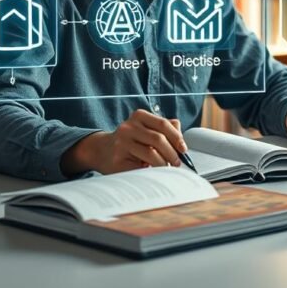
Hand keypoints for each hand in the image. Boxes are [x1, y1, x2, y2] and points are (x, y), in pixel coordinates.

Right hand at [63, 110, 186, 174]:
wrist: (102, 150)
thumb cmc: (131, 141)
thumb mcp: (146, 129)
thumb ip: (165, 130)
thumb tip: (182, 141)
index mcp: (139, 116)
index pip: (163, 124)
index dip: (177, 137)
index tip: (183, 149)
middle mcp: (129, 126)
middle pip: (158, 139)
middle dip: (172, 153)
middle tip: (177, 163)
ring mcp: (121, 142)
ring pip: (151, 154)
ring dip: (163, 164)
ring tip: (166, 168)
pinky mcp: (118, 158)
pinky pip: (141, 167)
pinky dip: (151, 170)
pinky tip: (152, 171)